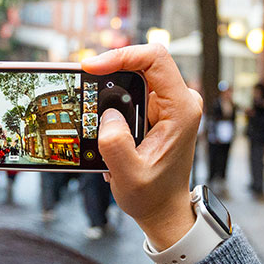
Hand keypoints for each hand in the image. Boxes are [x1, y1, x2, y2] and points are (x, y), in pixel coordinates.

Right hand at [82, 44, 202, 250]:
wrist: (163, 208)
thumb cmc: (153, 195)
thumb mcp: (129, 175)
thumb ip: (115, 144)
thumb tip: (107, 116)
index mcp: (181, 109)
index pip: (155, 59)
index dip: (121, 55)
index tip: (91, 67)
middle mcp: (179, 100)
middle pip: (141, 62)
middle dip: (109, 71)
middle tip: (82, 86)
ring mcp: (168, 104)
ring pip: (133, 76)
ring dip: (108, 88)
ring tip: (92, 110)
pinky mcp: (157, 111)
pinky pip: (131, 91)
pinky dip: (111, 99)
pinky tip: (100, 118)